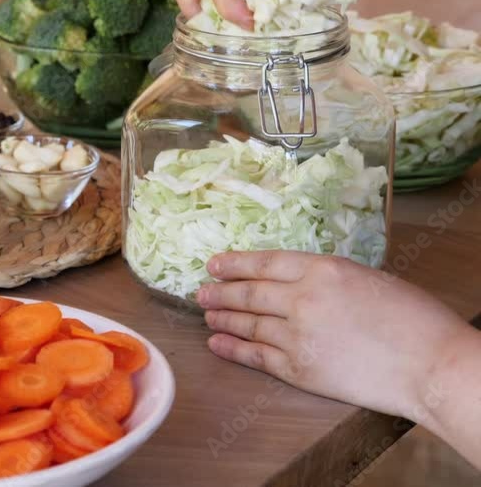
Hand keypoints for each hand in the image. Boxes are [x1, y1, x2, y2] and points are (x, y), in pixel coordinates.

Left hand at [198, 251, 474, 421]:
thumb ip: (325, 278)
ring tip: (208, 314)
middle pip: (249, 293)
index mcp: (322, 269)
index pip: (264, 263)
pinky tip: (217, 343)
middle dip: (221, 292)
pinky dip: (233, 349)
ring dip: (223, 318)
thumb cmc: (412, 318)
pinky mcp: (299, 370)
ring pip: (248, 324)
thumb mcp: (365, 278)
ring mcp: (297, 336)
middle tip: (201, 291)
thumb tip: (296, 282)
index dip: (234, 264)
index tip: (214, 264)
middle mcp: (302, 299)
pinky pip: (257, 357)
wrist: (430, 364)